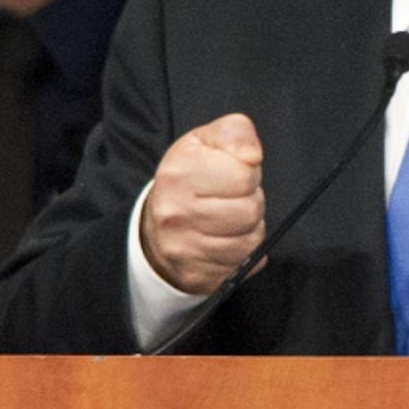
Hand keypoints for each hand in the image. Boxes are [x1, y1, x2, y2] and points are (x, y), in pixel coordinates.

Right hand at [141, 113, 266, 294]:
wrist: (155, 226)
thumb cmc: (188, 178)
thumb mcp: (206, 140)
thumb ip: (235, 133)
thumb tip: (252, 155)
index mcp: (179, 173)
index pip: (244, 176)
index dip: (249, 172)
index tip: (235, 172)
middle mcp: (175, 213)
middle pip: (251, 210)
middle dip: (251, 200)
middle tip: (233, 197)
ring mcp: (183, 248)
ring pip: (251, 239)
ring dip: (249, 227)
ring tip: (229, 216)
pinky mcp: (196, 275)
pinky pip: (244, 263)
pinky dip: (243, 251)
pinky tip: (226, 238)